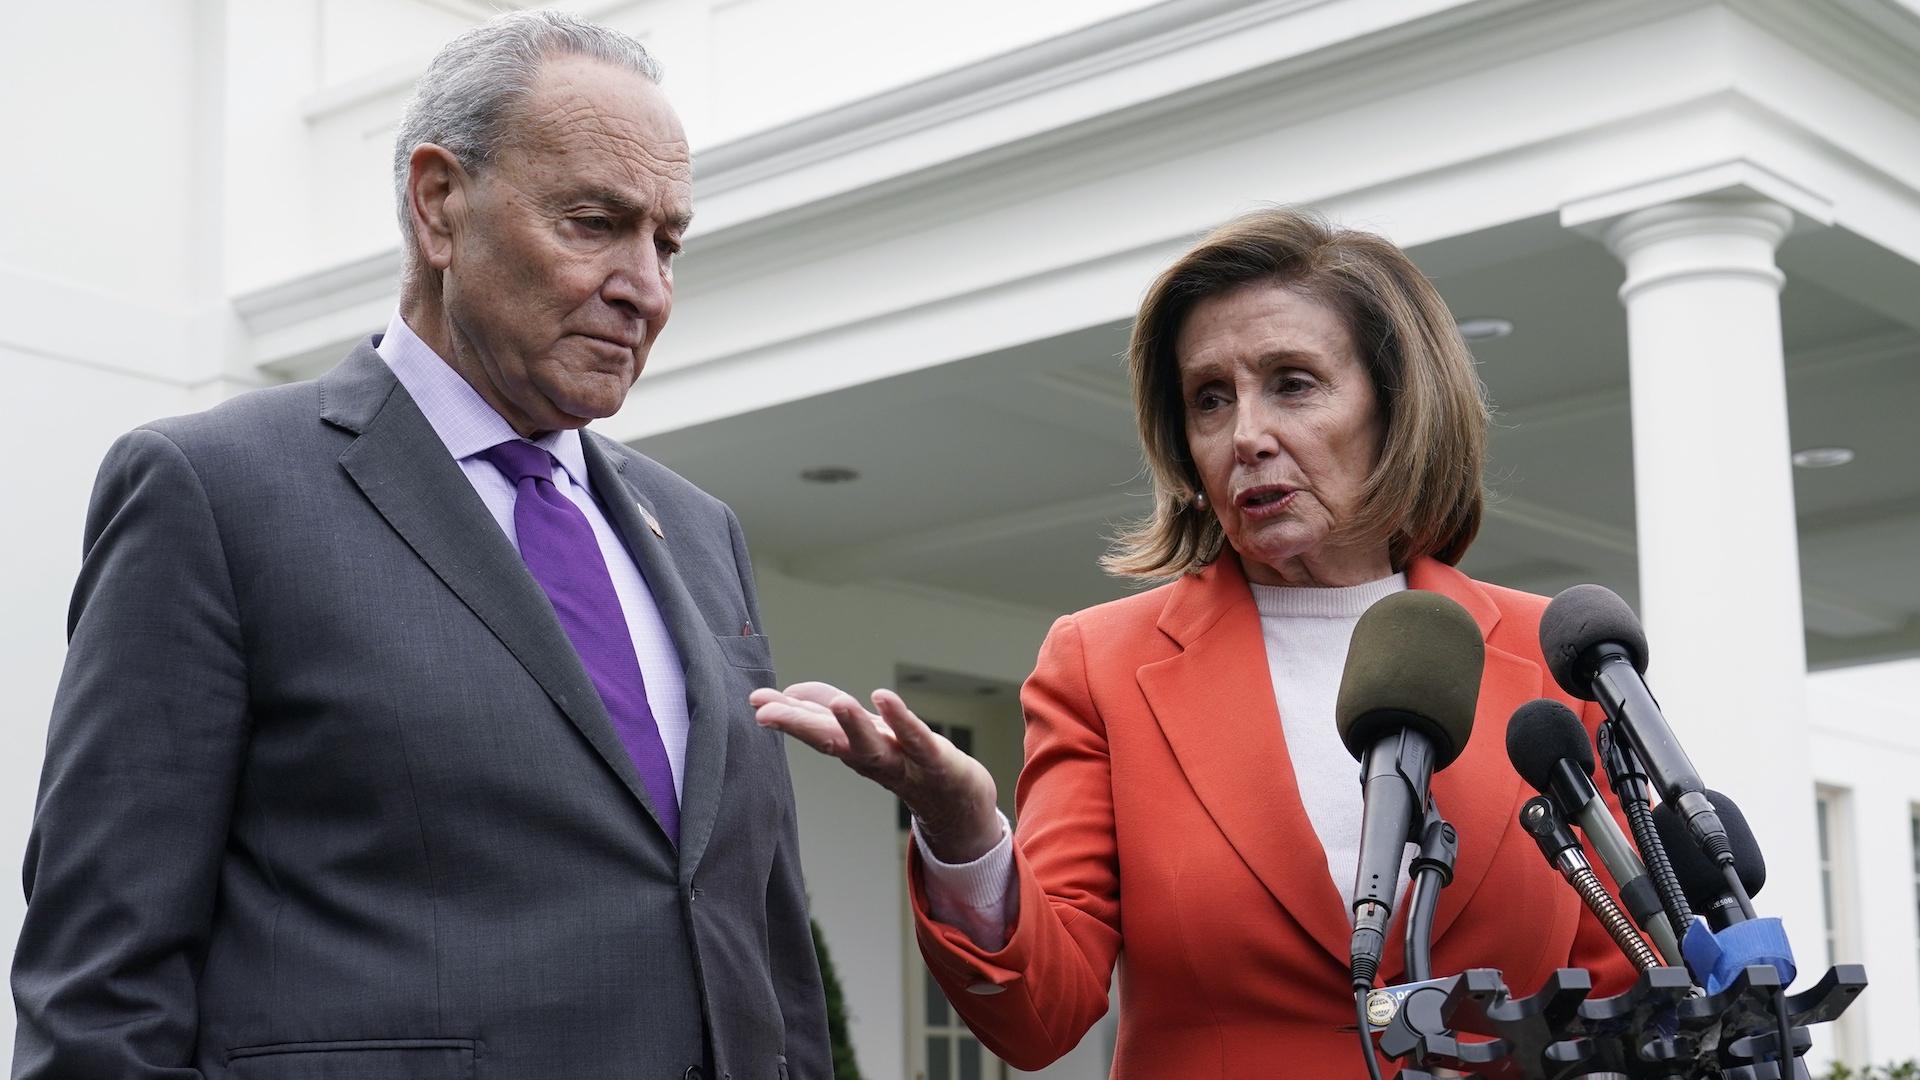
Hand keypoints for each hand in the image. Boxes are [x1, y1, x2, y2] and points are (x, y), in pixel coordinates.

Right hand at [751, 682, 1002, 862]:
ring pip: (872, 746)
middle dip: (798, 725)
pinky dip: (900, 719)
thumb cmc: (907, 761)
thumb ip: (830, 712)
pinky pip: (916, 738)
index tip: (755, 702)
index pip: (815, 727)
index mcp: (852, 749)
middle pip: (831, 740)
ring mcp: (903, 761)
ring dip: (852, 726)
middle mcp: (871, 757)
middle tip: (765, 710)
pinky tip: (882, 697)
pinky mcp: (935, 760)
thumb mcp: (865, 733)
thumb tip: (792, 692)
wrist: (958, 803)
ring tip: (836, 703)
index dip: (786, 715)